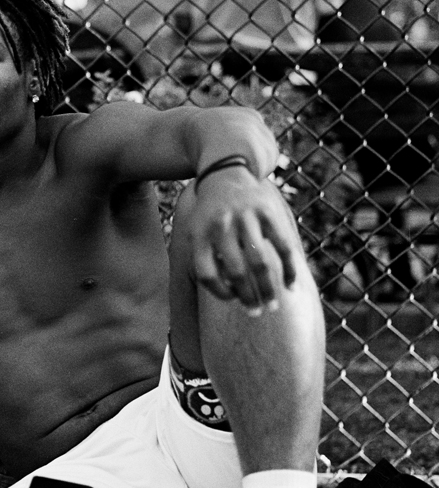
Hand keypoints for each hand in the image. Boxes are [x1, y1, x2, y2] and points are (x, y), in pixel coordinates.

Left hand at [190, 169, 298, 312]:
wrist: (225, 174)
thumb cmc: (210, 215)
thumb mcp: (196, 232)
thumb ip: (205, 259)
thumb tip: (230, 293)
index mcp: (199, 235)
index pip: (207, 274)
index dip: (220, 293)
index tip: (232, 300)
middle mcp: (221, 227)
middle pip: (237, 272)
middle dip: (249, 297)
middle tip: (256, 313)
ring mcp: (245, 219)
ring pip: (260, 263)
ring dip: (268, 289)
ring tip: (273, 306)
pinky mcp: (268, 212)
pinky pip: (282, 247)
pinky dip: (289, 269)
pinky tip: (291, 286)